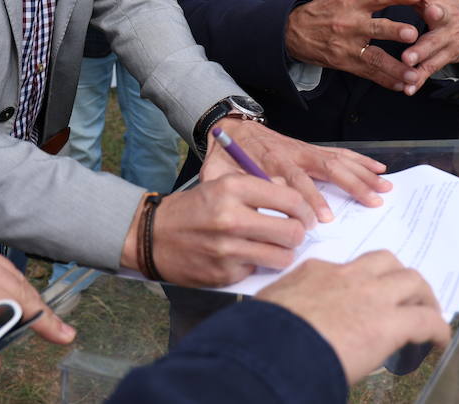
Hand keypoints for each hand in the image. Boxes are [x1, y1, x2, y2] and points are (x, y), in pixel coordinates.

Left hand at [0, 235, 74, 373]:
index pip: (8, 304)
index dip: (36, 322)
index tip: (61, 336)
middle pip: (18, 288)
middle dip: (39, 313)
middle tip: (60, 334)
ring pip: (14, 276)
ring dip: (27, 301)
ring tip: (42, 323)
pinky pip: (2, 268)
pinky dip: (12, 286)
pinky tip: (17, 305)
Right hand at [121, 175, 312, 285]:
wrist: (152, 236)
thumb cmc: (192, 209)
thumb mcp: (221, 185)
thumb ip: (259, 187)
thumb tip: (295, 197)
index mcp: (233, 188)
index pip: (290, 199)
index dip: (305, 210)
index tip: (306, 216)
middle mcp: (232, 218)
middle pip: (292, 231)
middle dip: (299, 234)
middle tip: (294, 234)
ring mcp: (228, 249)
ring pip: (282, 257)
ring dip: (283, 254)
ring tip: (274, 247)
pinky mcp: (224, 274)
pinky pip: (258, 271)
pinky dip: (257, 265)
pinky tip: (245, 257)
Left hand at [200, 119, 388, 221]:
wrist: (230, 126)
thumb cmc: (224, 154)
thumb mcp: (215, 172)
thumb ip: (225, 188)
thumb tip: (241, 207)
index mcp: (268, 162)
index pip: (293, 182)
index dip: (308, 199)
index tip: (321, 218)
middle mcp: (291, 154)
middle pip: (324, 168)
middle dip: (349, 185)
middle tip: (370, 202)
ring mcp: (303, 149)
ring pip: (336, 159)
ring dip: (362, 173)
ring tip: (384, 187)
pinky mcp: (310, 148)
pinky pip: (338, 153)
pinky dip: (359, 159)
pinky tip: (378, 168)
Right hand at [255, 251, 449, 383]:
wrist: (272, 348)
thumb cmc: (262, 336)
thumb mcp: (271, 308)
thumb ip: (288, 307)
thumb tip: (290, 323)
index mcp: (315, 272)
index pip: (347, 269)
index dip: (361, 284)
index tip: (364, 300)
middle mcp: (347, 276)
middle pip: (386, 261)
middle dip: (398, 278)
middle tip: (405, 297)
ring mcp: (371, 296)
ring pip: (411, 280)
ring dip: (423, 297)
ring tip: (427, 315)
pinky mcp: (389, 323)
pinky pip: (426, 320)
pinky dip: (438, 329)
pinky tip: (440, 342)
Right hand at [284, 0, 427, 92]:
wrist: (293, 32)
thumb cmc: (325, 11)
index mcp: (353, 2)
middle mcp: (351, 24)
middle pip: (376, 28)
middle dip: (395, 32)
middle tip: (413, 34)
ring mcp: (348, 46)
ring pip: (375, 58)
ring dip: (395, 68)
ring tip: (413, 75)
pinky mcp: (345, 63)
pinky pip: (369, 73)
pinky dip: (386, 81)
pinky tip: (403, 85)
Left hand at [390, 0, 458, 90]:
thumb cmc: (439, 5)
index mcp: (437, 0)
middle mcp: (444, 21)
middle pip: (437, 26)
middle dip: (427, 32)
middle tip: (414, 36)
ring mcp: (445, 42)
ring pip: (432, 51)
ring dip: (420, 58)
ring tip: (406, 63)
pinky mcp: (442, 58)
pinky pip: (429, 71)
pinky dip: (418, 80)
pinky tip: (407, 88)